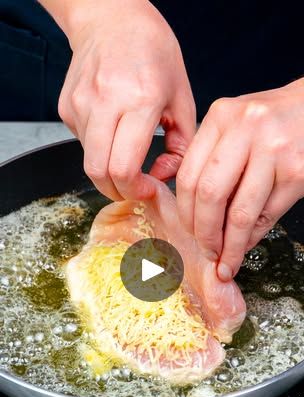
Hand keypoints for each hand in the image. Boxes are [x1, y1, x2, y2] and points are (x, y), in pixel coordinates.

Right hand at [56, 0, 194, 200]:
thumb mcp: (182, 96)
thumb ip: (182, 144)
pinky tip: (113, 130)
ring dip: (109, 169)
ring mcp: (81, 104)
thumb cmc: (153, 52)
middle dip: (118, 191)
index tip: (148, 190)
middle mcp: (105, 101)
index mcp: (140, 99)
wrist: (111, 17)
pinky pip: (83, 143)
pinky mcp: (66, 107)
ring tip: (127, 154)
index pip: (124, 167)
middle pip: (98, 172)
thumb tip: (164, 175)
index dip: (136, 191)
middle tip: (134, 188)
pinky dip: (100, 148)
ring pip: (89, 161)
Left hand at [176, 78, 303, 280]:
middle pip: (210, 196)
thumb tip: (185, 203)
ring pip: (240, 214)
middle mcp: (246, 129)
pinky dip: (253, 237)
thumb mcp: (233, 127)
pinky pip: (267, 216)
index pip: (189, 176)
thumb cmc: (271, 122)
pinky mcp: (297, 172)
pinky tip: (246, 244)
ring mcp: (275, 150)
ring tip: (226, 260)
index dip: (185, 213)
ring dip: (231, 246)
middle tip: (207, 251)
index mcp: (221, 117)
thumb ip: (208, 158)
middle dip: (205, 234)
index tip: (188, 232)